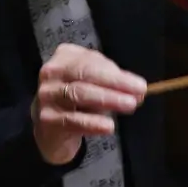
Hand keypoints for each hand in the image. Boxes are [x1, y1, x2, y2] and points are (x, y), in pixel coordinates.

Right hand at [31, 44, 146, 164]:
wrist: (51, 129)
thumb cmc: (77, 101)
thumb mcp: (94, 85)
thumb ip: (113, 83)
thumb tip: (138, 90)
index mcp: (65, 57)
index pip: (92, 62)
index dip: (117, 74)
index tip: (141, 85)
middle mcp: (52, 72)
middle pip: (85, 74)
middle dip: (115, 83)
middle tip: (139, 94)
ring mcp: (47, 95)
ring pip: (79, 94)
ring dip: (107, 99)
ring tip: (129, 106)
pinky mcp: (46, 118)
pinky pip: (72, 119)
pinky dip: (92, 123)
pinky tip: (108, 126)